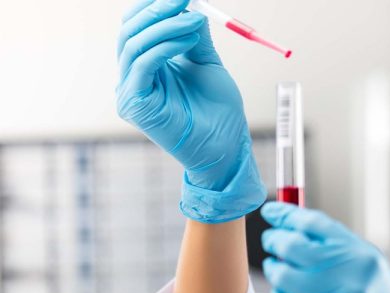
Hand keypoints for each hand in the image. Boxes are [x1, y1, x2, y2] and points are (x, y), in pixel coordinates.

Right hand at [116, 0, 264, 222]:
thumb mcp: (207, 64)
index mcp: (147, 66)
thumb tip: (191, 5)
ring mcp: (130, 91)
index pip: (138, 27)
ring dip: (166, 25)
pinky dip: (165, 45)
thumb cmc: (219, 112)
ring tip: (194, 18)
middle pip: (130, 31)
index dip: (153, 5)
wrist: (226, 148)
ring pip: (134, 44)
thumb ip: (194, 37)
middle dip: (156, 9)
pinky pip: (143, 64)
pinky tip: (189, 37)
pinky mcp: (135, 103)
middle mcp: (133, 77)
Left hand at [261, 202, 389, 292]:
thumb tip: (293, 228)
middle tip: (271, 239)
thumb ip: (336, 247)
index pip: (316, 224)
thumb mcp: (369, 266)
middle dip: (276, 239)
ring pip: (284, 277)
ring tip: (278, 268)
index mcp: (362, 256)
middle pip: (295, 246)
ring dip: (275, 270)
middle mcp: (351, 277)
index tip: (272, 211)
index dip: (288, 214)